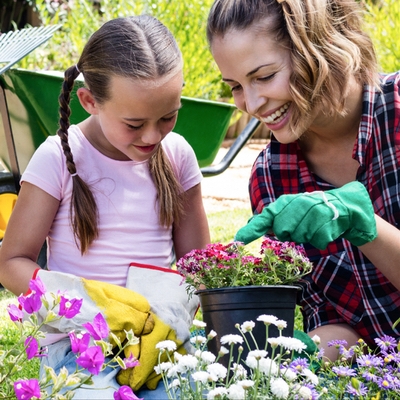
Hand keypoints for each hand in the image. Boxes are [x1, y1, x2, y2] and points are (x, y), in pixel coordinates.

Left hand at [235, 181, 376, 248]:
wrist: (348, 206)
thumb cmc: (314, 211)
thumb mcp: (292, 210)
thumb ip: (273, 217)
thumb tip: (250, 224)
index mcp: (287, 201)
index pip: (265, 216)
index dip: (251, 230)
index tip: (238, 241)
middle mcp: (299, 203)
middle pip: (283, 231)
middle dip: (291, 233)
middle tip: (302, 226)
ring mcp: (314, 212)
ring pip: (300, 237)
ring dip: (307, 236)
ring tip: (315, 225)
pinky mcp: (329, 222)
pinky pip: (317, 241)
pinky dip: (320, 240)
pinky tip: (326, 229)